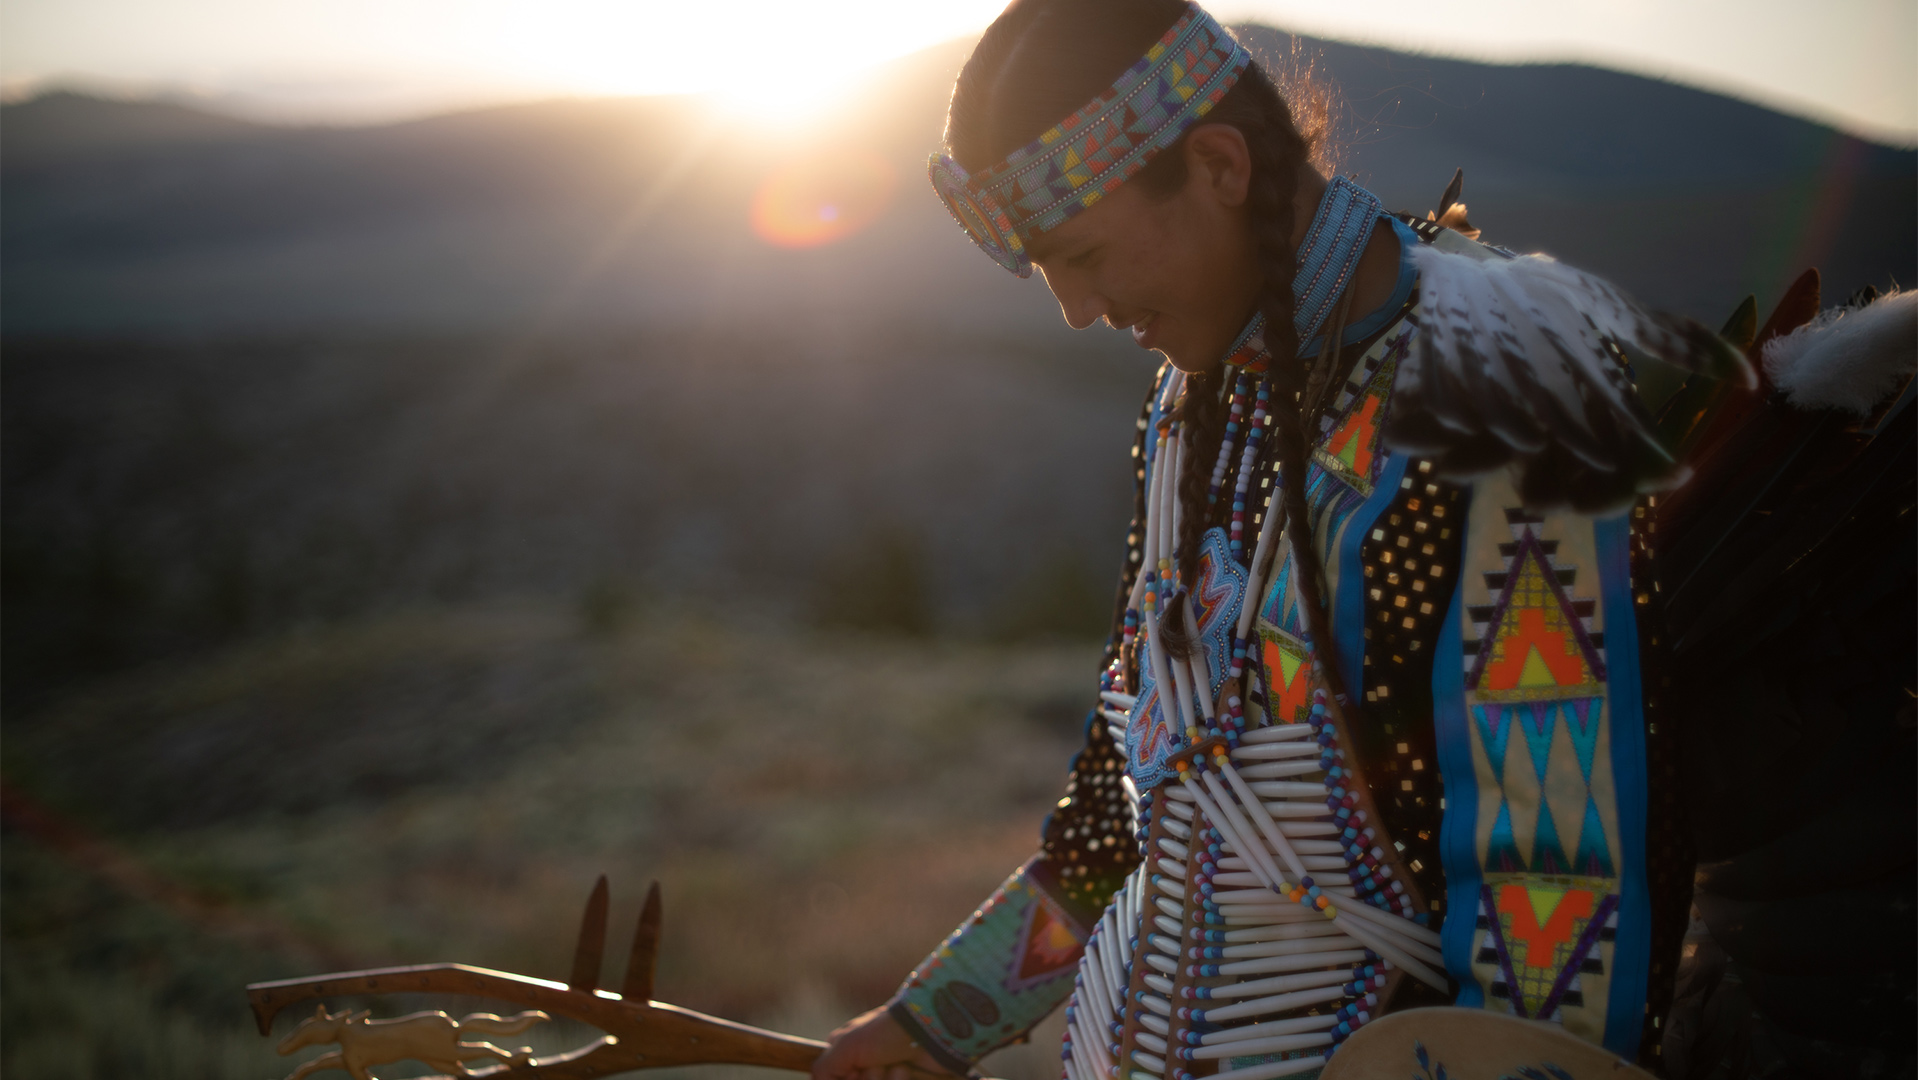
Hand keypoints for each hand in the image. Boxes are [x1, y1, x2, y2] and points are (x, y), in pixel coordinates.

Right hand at [811, 1006, 953, 1079]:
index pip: (838, 1078)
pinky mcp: (907, 1079)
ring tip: (897, 1066)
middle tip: (877, 1065)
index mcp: (849, 1052)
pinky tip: (906, 1070)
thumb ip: (823, 1069)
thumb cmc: (884, 1033)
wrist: (928, 1031)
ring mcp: (889, 1073)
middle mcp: (868, 1063)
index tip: (853, 1072)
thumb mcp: (845, 1046)